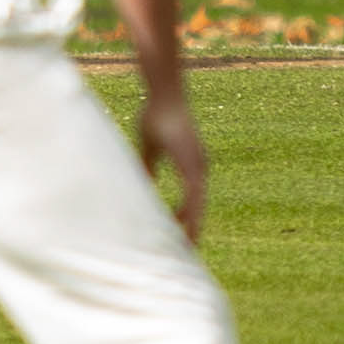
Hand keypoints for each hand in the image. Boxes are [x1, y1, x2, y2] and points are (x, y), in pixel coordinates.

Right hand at [138, 90, 208, 243]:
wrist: (165, 94)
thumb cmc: (156, 114)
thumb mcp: (149, 146)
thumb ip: (148, 166)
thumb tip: (145, 183)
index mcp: (190, 164)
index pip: (192, 198)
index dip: (188, 217)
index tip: (182, 236)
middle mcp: (199, 166)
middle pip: (199, 206)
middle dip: (193, 228)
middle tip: (188, 250)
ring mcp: (198, 165)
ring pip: (199, 204)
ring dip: (193, 225)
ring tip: (188, 245)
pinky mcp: (192, 162)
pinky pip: (193, 194)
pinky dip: (190, 211)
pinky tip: (183, 224)